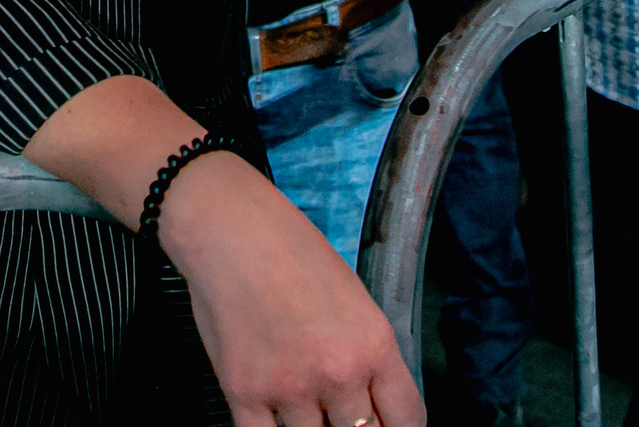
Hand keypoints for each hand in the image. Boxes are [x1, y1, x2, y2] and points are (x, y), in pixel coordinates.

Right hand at [161, 155, 424, 426]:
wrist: (231, 230)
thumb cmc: (291, 250)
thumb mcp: (354, 296)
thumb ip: (367, 353)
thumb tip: (370, 398)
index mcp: (373, 344)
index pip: (407, 419)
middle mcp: (338, 373)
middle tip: (342, 417)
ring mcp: (291, 387)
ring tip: (304, 409)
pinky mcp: (245, 392)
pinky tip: (273, 421)